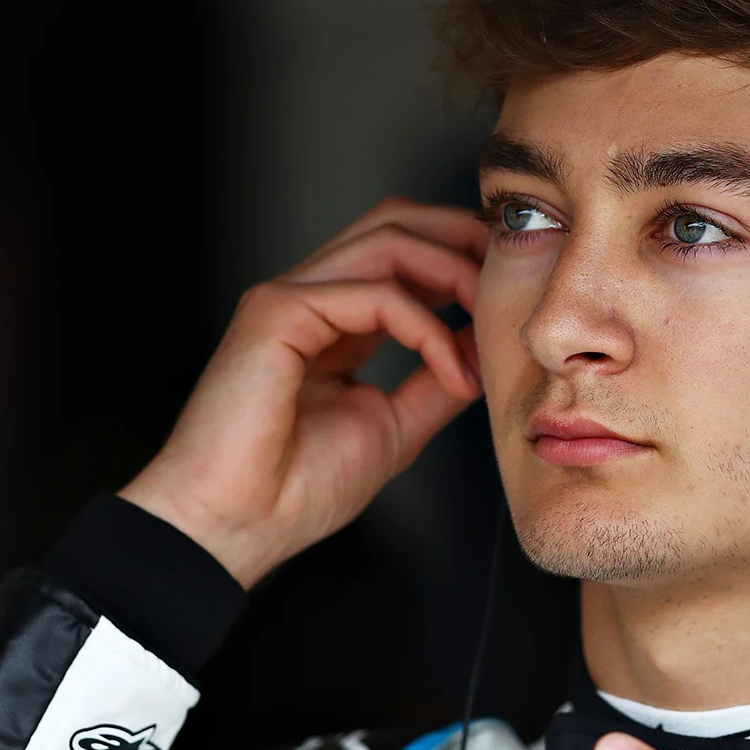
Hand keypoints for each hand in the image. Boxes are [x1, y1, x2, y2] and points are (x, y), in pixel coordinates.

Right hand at [119, 198, 486, 587]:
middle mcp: (309, 299)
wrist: (236, 527)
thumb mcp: (396, 426)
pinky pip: (373, 293)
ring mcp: (289, 299)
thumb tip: (483, 345)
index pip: (402, 255)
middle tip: (513, 269)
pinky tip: (449, 367)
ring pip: (387, 238)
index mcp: (333, 324)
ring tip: (490, 313)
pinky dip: (424, 326)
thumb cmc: (294, 491)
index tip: (512, 286)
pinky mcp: (276, 311)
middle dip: (461, 234)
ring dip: (453, 267)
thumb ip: (436, 380)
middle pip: (394, 222)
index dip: (461, 255)